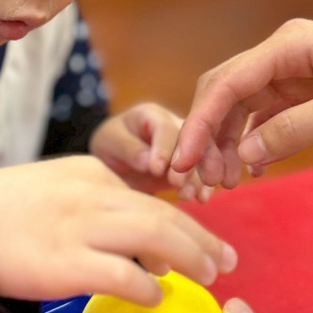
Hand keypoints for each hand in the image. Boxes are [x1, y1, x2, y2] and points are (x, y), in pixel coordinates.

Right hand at [0, 155, 236, 306]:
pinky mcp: (66, 263)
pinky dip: (147, 285)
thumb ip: (98, 208)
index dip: (185, 220)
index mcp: (91, 173)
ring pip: (154, 235)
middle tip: (228, 261)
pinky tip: (157, 297)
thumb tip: (145, 250)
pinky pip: (123, 273)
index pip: (149, 196)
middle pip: (163, 214)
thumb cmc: (5, 212)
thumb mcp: (57, 190)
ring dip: (190, 257)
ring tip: (210, 276)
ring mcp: (80, 228)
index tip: (203, 240)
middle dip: (202, 238)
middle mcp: (92, 194)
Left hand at [90, 105, 213, 200]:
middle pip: (188, 141)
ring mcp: (185, 145)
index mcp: (152, 114)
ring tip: (191, 196)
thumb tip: (149, 162)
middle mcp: (174, 126)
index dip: (163, 148)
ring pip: (200, 157)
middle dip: (187, 163)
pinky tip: (202, 198)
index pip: (163, 128)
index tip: (156, 170)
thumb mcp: (110, 142)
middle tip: (179, 185)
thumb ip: (129, 148)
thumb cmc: (110, 144)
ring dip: (197, 177)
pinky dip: (203, 185)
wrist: (116, 160)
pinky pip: (201, 172)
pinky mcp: (190, 165)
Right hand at [172, 19, 312, 187]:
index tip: (182, 160)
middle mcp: (282, 54)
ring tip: (224, 185)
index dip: (199, 123)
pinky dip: (253, 144)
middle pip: (224, 93)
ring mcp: (291, 71)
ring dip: (227, 145)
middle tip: (198, 181)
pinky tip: (252, 172)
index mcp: (289, 45)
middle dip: (206, 136)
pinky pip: (264, 117)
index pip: (227, 83)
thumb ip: (298, 129)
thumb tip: (245, 156)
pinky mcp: (304, 90)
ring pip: (240, 108)